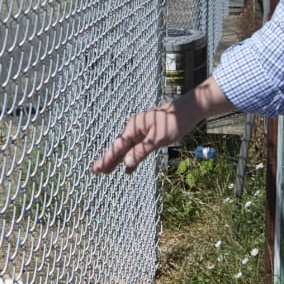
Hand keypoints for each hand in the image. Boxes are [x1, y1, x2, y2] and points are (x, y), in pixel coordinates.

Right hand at [91, 78, 232, 173]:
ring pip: (127, 149)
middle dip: (109, 160)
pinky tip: (129, 168)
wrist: (187, 112)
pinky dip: (132, 158)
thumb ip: (141, 151)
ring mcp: (141, 132)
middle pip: (119, 148)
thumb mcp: (156, 140)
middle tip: (97, 171)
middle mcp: (134, 129)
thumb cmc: (172, 123)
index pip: (117, 147)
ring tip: (108, 171)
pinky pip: (136, 148)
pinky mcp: (149, 135)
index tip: (96, 169)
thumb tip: (126, 163)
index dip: (107, 159)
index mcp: (133, 128)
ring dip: (119, 160)